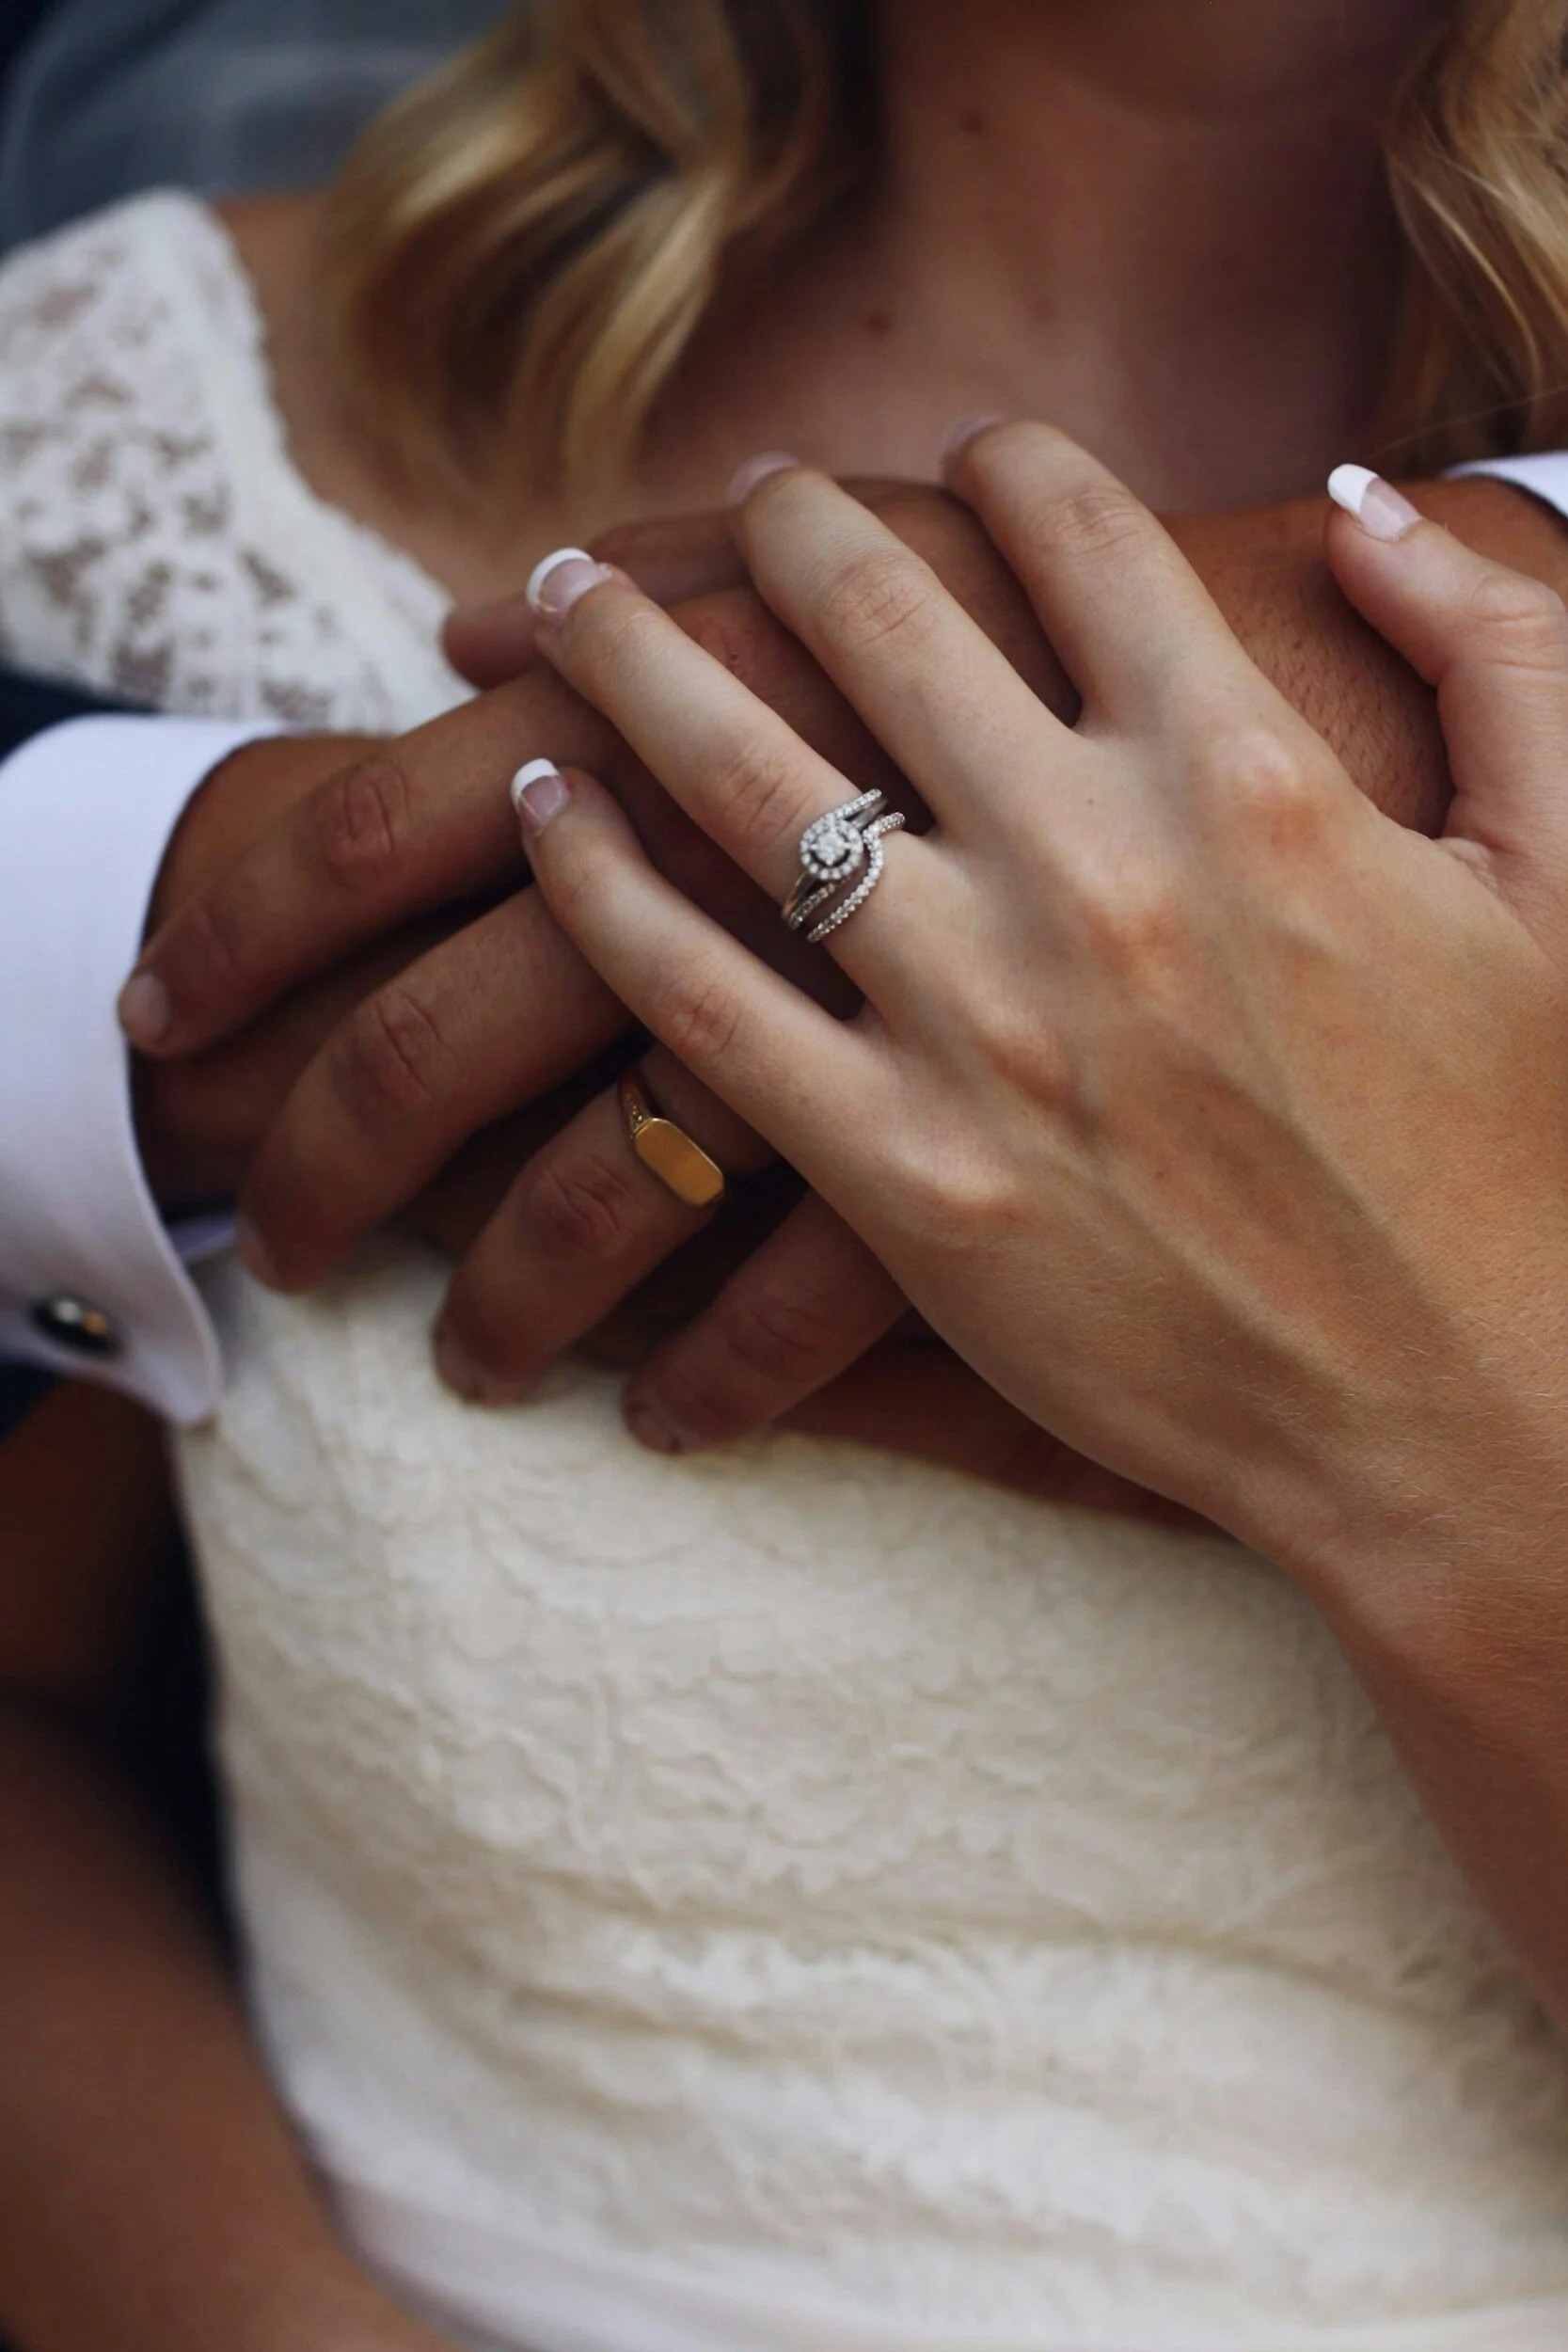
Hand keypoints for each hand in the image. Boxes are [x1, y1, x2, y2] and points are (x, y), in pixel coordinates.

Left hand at [126, 476, 1560, 1475]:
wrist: (1471, 1414)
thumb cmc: (1531, 1145)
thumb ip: (1493, 646)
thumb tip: (1365, 503)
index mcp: (1256, 769)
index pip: (1081, 535)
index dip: (1004, 464)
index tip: (956, 458)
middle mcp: (1096, 868)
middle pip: (876, 620)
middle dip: (779, 527)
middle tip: (740, 499)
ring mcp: (985, 1027)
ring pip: (744, 782)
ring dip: (630, 659)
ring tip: (560, 595)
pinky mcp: (907, 1179)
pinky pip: (696, 1006)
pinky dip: (596, 890)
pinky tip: (538, 811)